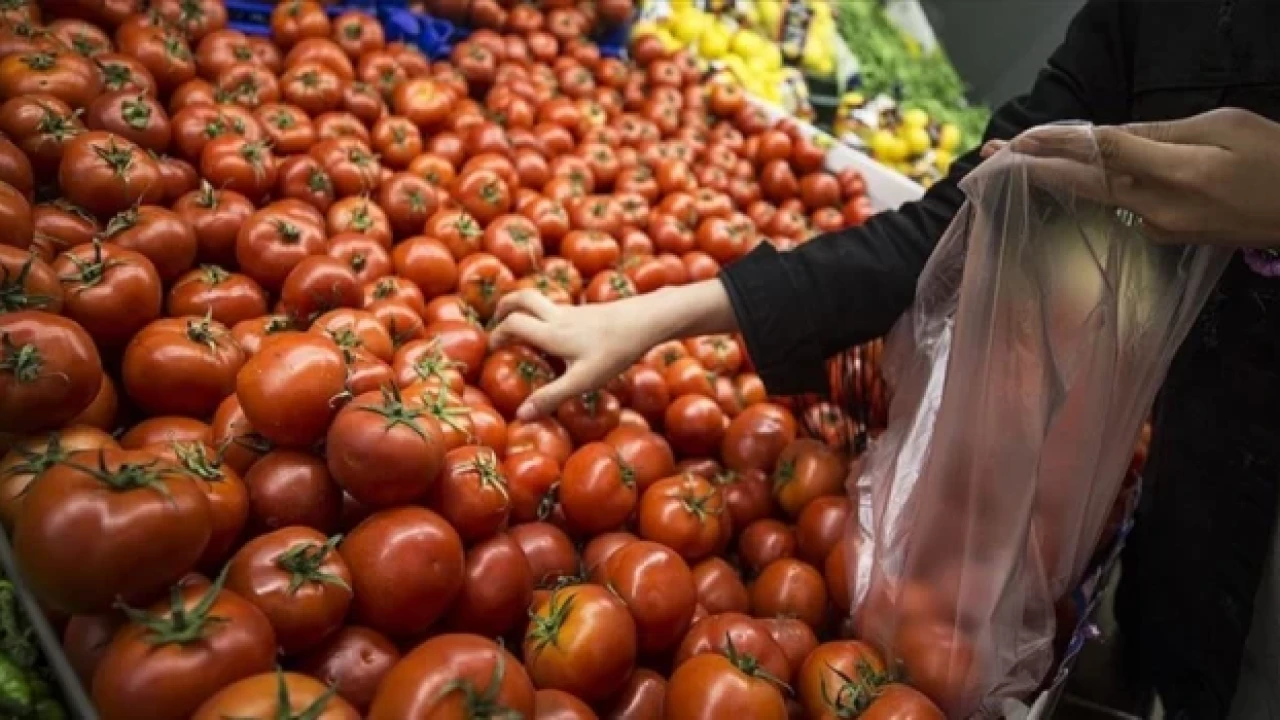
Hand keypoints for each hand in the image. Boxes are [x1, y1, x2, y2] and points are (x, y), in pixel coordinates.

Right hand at [487, 280, 738, 419]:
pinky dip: (547, 315)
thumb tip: (521, 416)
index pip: (513, 324)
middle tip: (497, 320)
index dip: (497, 334)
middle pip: (523, 297)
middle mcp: (559, 316)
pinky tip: (558, 335)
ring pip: (542, 301)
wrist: (647, 320)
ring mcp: (575, 311)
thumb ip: (552, 397)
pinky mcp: (589, 311)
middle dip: (505, 305)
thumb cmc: (615, 351)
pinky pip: (559, 309)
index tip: (491, 348)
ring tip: (522, 327)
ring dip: (526, 309)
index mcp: (551, 332)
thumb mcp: (583, 380)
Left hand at [980, 109, 1279, 246]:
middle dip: (1033, 168)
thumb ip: (1163, 133)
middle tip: (987, 156)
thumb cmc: (1275, 162)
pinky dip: (1090, 189)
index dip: (1058, 144)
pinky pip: (1119, 206)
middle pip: (1084, 183)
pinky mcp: (1165, 236)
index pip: (1104, 154)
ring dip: (1054, 178)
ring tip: (1014, 162)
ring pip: (1098, 196)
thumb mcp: (1225, 128)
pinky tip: (1068, 176)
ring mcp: (1160, 228)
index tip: (1018, 139)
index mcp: (1178, 175)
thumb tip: (1111, 135)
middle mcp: (1159, 208)